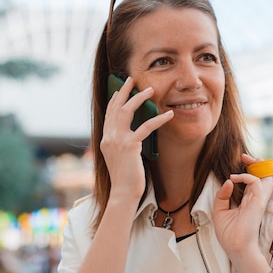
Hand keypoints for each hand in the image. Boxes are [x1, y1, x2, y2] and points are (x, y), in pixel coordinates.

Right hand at [100, 77, 172, 202]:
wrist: (123, 193)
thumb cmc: (125, 178)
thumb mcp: (120, 157)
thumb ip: (122, 144)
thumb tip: (132, 134)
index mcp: (105, 139)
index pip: (108, 113)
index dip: (115, 99)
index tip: (120, 89)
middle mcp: (109, 137)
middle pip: (115, 107)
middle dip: (124, 90)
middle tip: (132, 79)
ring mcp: (118, 140)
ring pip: (127, 111)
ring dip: (139, 97)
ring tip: (151, 90)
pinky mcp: (130, 146)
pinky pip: (145, 127)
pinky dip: (158, 119)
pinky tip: (168, 114)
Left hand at [213, 154, 272, 263]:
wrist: (236, 248)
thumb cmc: (229, 235)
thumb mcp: (220, 212)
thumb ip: (222, 197)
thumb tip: (228, 182)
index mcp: (248, 202)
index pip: (253, 181)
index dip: (249, 170)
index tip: (239, 162)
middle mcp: (255, 199)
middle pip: (263, 175)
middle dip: (256, 163)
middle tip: (244, 156)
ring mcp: (258, 201)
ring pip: (266, 176)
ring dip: (256, 165)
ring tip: (244, 159)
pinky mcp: (258, 203)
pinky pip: (256, 183)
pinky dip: (247, 177)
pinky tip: (235, 178)